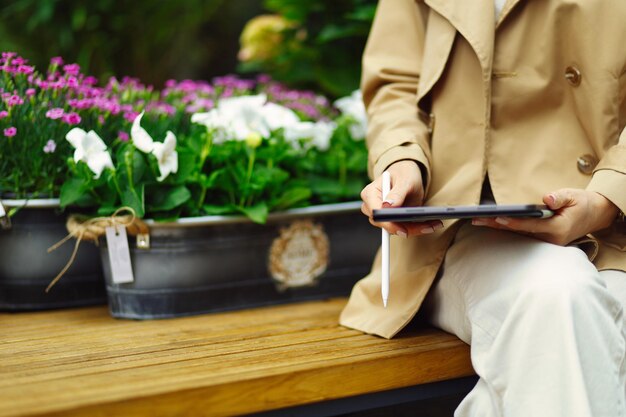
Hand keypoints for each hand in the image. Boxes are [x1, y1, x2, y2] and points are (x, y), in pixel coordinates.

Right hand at [360, 160, 443, 236]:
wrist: (407, 175)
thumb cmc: (404, 173)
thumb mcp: (405, 179)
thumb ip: (397, 193)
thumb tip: (387, 206)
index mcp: (370, 193)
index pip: (376, 213)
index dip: (388, 223)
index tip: (403, 230)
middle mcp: (373, 206)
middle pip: (386, 224)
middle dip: (407, 228)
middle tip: (427, 227)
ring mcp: (382, 215)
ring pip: (396, 229)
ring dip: (415, 229)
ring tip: (434, 224)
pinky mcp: (392, 220)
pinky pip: (403, 228)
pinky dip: (417, 228)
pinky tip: (431, 225)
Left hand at [472, 188, 618, 245]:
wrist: (595, 215)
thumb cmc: (583, 203)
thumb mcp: (574, 196)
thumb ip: (560, 197)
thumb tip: (547, 199)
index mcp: (559, 228)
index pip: (532, 225)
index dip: (515, 222)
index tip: (499, 218)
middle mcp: (551, 239)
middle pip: (520, 232)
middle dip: (498, 225)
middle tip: (477, 219)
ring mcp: (547, 242)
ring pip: (518, 235)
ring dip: (498, 228)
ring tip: (478, 221)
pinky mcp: (543, 241)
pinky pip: (522, 235)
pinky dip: (507, 229)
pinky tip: (491, 224)